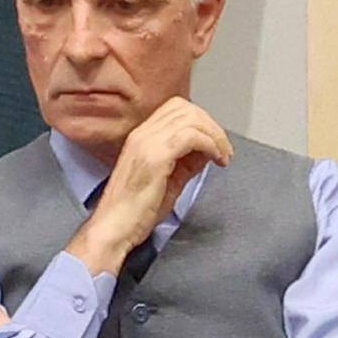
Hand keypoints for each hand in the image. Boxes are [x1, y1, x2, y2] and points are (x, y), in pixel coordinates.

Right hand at [71, 97, 237, 269]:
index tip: (214, 143)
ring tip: (223, 156)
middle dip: (211, 126)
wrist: (113, 229)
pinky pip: (191, 136)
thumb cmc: (135, 212)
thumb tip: (207, 151)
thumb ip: (187, 163)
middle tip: (224, 149)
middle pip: (186, 108)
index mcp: (141, 137)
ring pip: (191, 119)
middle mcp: (142, 134)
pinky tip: (216, 160)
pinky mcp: (155, 157)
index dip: (201, 121)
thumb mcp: (168, 182)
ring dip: (215, 135)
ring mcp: (147, 143)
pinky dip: (211, 144)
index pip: (176, 108)